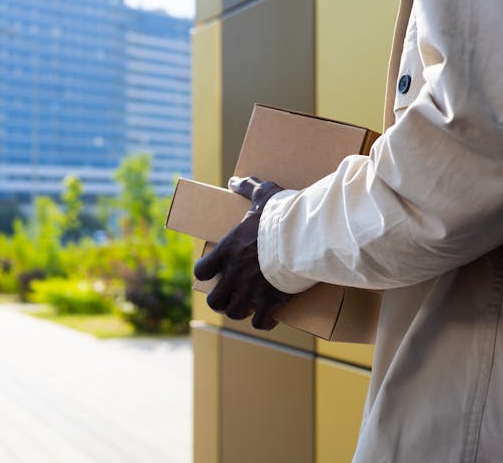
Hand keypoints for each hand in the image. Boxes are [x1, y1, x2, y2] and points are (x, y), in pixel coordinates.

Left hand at [193, 176, 290, 329]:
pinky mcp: (271, 301)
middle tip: (231, 296)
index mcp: (227, 251)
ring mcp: (251, 290)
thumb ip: (247, 187)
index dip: (205, 272)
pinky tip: (269, 318)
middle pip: (215, 300)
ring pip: (234, 313)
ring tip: (248, 308)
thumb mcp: (263, 194)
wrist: (302, 237)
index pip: (201, 270)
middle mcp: (234, 274)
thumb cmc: (281, 215)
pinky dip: (263, 322)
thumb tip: (234, 180)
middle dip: (221, 301)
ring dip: (240, 312)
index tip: (213, 271)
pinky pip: (260, 322)